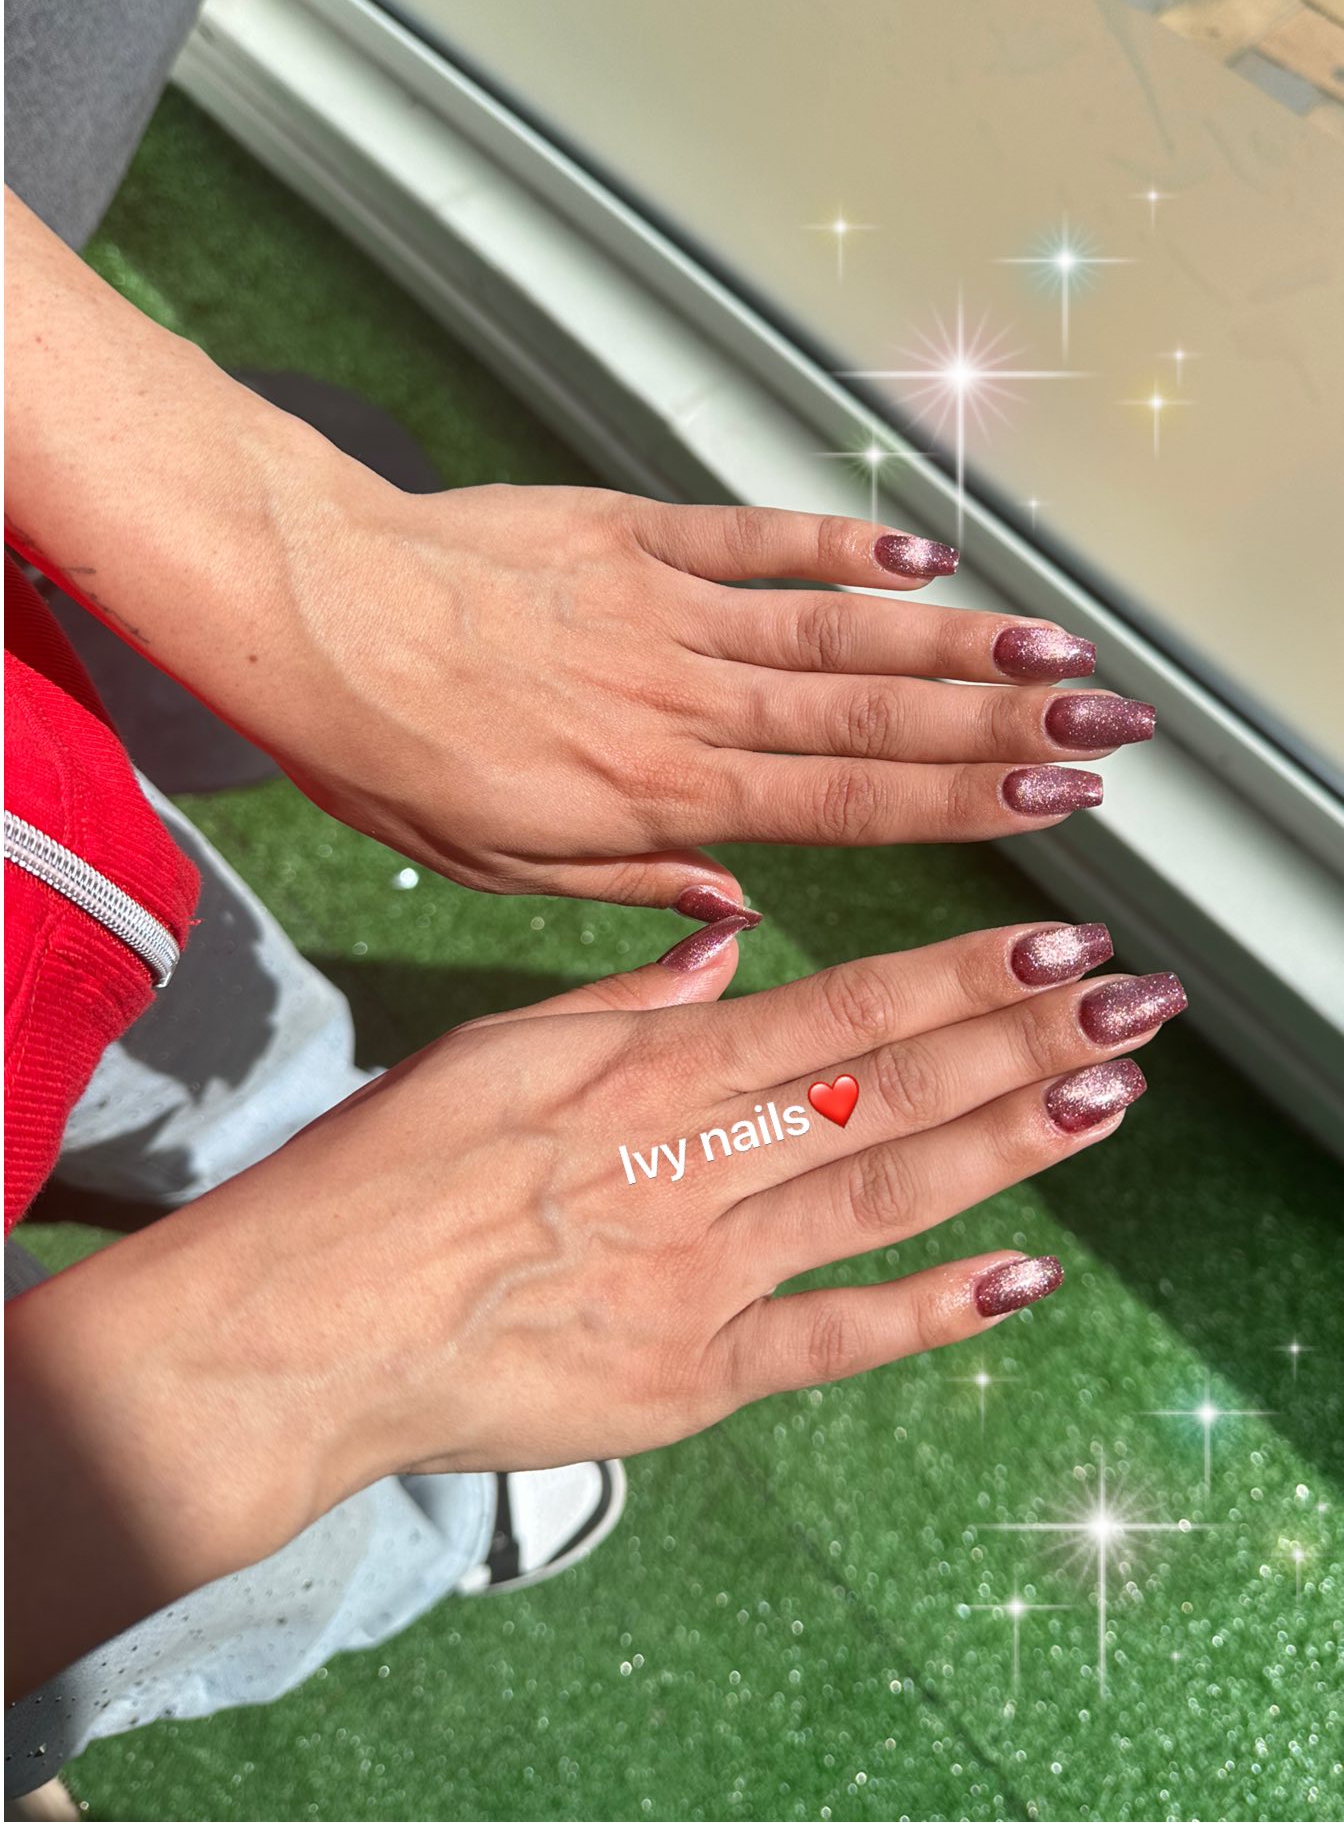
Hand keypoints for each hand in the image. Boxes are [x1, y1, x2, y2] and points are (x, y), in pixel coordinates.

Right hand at [8, 918, 1184, 1687]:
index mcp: (647, 1074)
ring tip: (1105, 1102)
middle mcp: (694, 1165)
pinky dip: (926, 1315)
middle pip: (892, 1094)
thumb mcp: (495, 1047)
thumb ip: (624, 1000)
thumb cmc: (380, 1177)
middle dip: (1024, 1043)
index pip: (840, 1011)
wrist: (305, 1329)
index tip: (1055, 944)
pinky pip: (830, 1342)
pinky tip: (1016, 1281)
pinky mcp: (690, 1378)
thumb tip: (724, 949)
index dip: (961, 978)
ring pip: (886, 1198)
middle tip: (1133, 1008)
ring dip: (1007, 1147)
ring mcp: (703, 1277)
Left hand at [259, 477, 1147, 910]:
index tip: (1059, 801)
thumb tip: (740, 922)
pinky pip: (752, 537)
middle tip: (1112, 724)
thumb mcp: (495, 866)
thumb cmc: (390, 756)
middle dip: (1005, 722)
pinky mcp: (630, 533)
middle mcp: (681, 703)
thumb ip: (631, 894)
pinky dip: (840, 542)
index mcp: (654, 798)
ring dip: (956, 637)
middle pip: (871, 715)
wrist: (308, 614)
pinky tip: (924, 553)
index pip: (841, 806)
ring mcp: (662, 611)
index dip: (961, 801)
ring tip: (1059, 647)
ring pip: (835, 629)